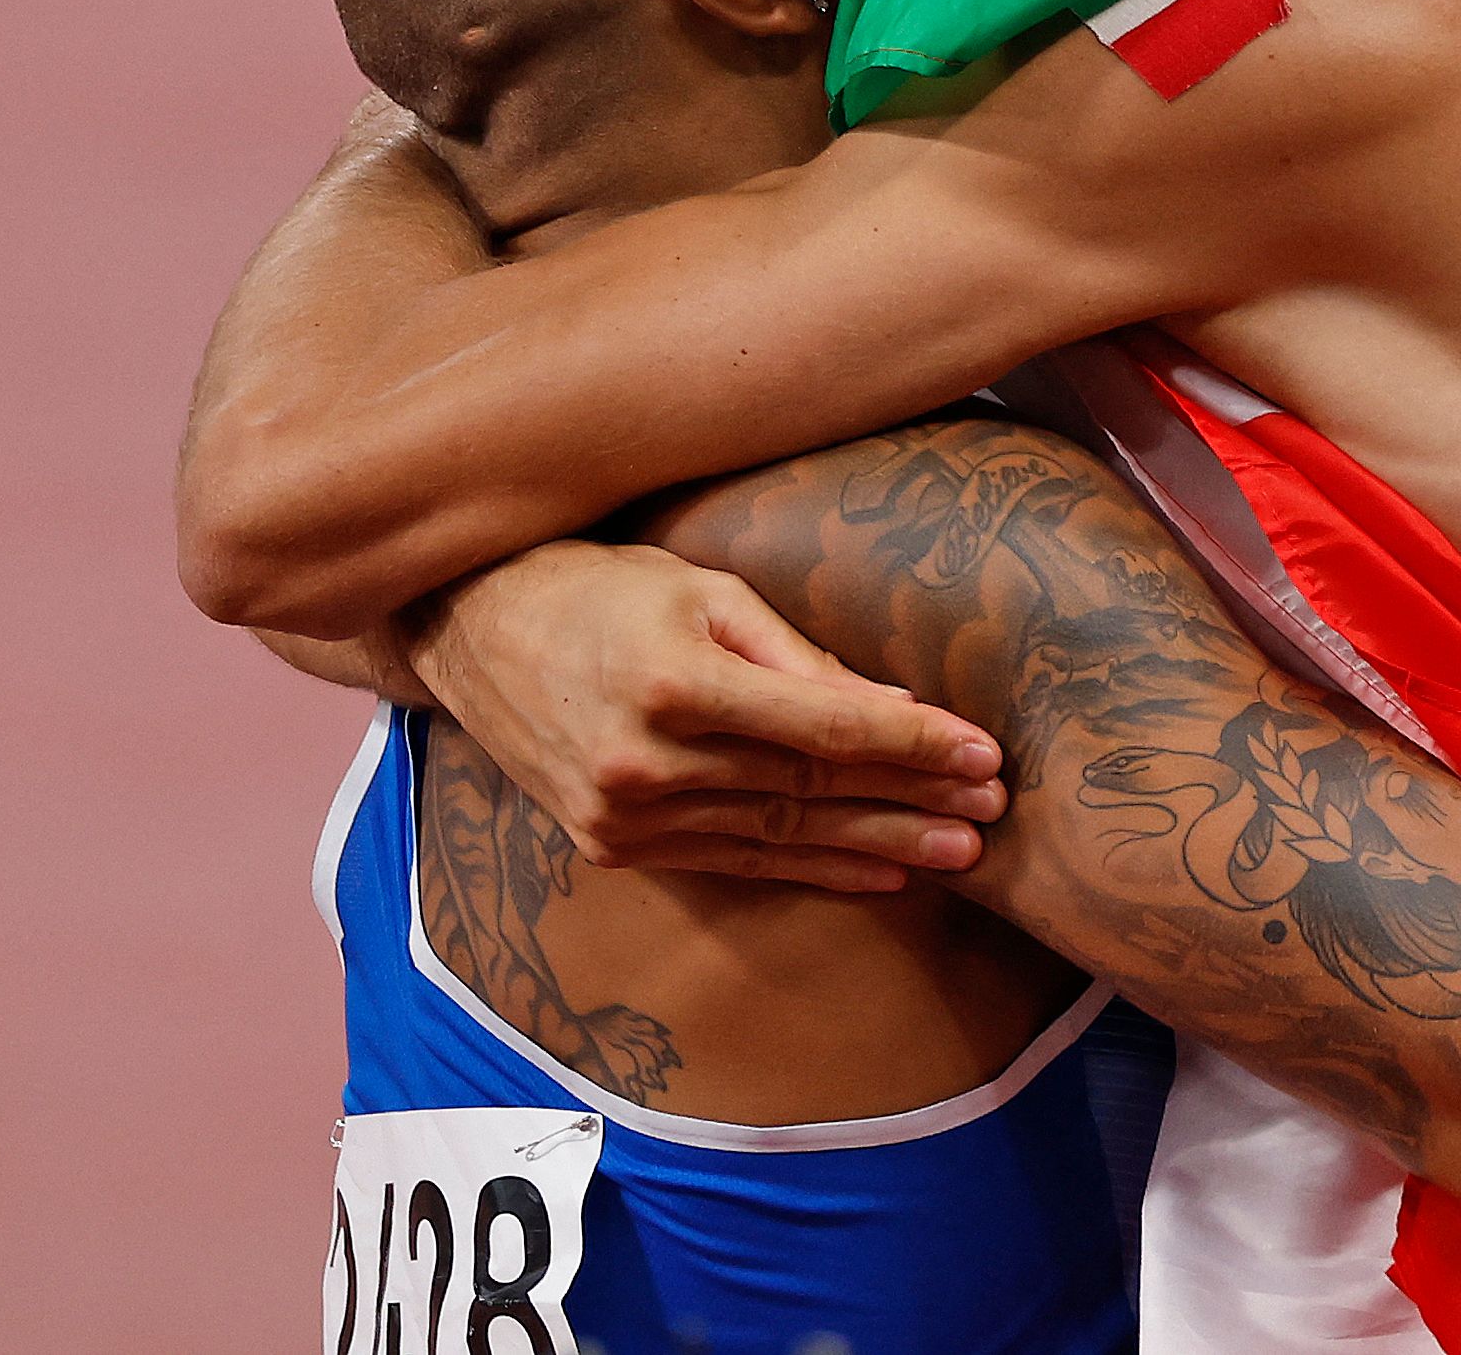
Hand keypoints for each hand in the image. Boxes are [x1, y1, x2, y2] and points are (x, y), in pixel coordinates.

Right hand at [405, 539, 1007, 891]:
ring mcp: (626, 815)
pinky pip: (733, 862)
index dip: (912, 745)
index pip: (822, 725)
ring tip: (957, 854)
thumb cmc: (597, 586)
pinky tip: (876, 874)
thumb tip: (891, 707)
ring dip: (877, 847)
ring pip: (779, 836)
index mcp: (674, 680)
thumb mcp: (700, 586)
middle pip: (810, 789)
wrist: (468, 632)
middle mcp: (647, 761)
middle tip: (993, 815)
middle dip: (912, 802)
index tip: (983, 753)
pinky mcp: (612, 845)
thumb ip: (793, 652)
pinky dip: (810, 868)